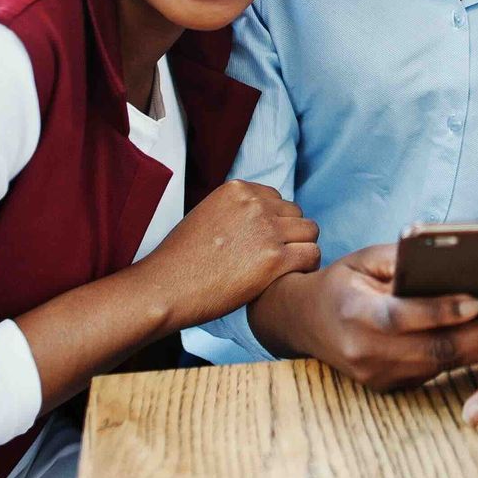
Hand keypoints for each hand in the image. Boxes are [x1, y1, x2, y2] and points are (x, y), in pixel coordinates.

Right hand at [142, 180, 318, 330]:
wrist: (165, 287)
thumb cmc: (180, 260)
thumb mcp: (206, 215)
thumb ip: (235, 211)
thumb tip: (259, 220)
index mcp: (237, 189)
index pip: (277, 199)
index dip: (275, 222)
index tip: (264, 242)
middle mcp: (255, 204)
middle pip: (296, 213)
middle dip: (290, 235)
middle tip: (275, 259)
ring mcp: (266, 230)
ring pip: (310, 232)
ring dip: (301, 249)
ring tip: (286, 269)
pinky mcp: (274, 259)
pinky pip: (312, 254)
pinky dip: (307, 267)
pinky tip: (291, 279)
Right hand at [277, 244, 477, 390]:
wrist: (302, 321)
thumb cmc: (342, 280)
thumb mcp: (364, 259)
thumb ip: (403, 259)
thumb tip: (453, 258)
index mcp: (355, 314)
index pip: (402, 317)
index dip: (442, 311)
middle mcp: (365, 353)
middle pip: (432, 350)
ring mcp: (376, 376)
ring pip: (439, 366)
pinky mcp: (388, 388)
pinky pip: (433, 373)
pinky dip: (464, 358)